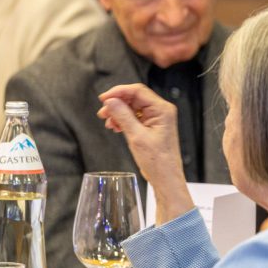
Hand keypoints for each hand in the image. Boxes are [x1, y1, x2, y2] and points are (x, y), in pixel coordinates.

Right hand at [97, 84, 193, 223]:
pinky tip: (116, 127)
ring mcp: (157, 118)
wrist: (165, 177)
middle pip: (134, 98)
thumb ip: (123, 116)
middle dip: (117, 103)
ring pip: (132, 107)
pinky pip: (134, 117)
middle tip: (103, 113)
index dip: (119, 92)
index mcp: (162, 110)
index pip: (138, 91)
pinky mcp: (152, 126)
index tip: (103, 99)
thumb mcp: (136, 136)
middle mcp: (161, 111)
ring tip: (109, 123)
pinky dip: (123, 120)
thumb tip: (111, 101)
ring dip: (118, 113)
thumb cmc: (157, 160)